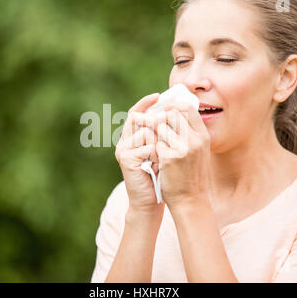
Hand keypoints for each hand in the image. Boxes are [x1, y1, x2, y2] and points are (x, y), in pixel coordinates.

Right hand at [115, 93, 163, 216]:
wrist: (150, 202)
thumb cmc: (159, 177)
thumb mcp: (162, 151)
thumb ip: (162, 134)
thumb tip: (174, 112)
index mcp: (131, 138)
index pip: (135, 112)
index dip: (145, 102)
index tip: (158, 95)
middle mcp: (124, 142)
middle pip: (137, 117)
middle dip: (155, 121)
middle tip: (168, 128)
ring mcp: (123, 150)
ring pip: (146, 131)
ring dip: (160, 142)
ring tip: (162, 158)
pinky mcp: (126, 159)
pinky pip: (147, 146)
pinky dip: (157, 154)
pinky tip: (159, 165)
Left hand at [154, 102, 211, 209]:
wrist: (191, 200)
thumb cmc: (192, 175)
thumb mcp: (198, 151)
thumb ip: (190, 133)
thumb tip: (174, 113)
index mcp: (203, 136)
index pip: (187, 107)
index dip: (173, 107)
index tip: (164, 112)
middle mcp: (195, 139)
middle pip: (172, 113)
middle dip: (160, 118)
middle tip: (155, 127)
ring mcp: (183, 148)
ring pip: (160, 126)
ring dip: (155, 133)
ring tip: (157, 145)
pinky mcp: (170, 158)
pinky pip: (155, 143)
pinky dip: (153, 148)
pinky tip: (156, 158)